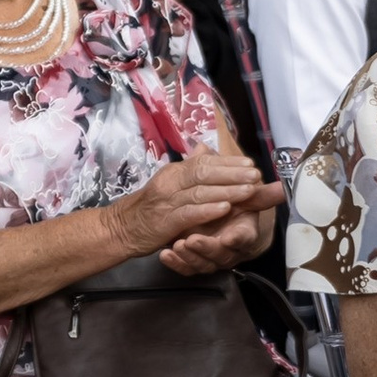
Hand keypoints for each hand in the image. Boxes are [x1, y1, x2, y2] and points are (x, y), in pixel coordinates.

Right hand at [118, 149, 277, 263]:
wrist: (121, 228)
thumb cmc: (150, 207)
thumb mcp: (169, 183)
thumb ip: (190, 167)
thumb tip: (205, 148)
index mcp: (174, 172)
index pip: (203, 162)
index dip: (228, 162)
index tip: (249, 163)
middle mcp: (170, 183)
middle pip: (203, 173)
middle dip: (232, 174)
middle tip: (255, 174)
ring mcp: (167, 202)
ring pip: (200, 192)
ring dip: (227, 191)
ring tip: (249, 190)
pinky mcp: (165, 222)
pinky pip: (188, 214)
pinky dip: (207, 211)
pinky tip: (224, 209)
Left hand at [159, 191, 281, 274]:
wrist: (211, 216)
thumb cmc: (228, 204)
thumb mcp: (241, 195)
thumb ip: (258, 192)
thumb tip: (281, 186)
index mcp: (243, 232)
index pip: (244, 238)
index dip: (237, 238)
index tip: (228, 236)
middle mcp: (229, 249)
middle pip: (221, 254)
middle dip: (207, 248)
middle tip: (192, 239)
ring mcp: (212, 258)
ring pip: (203, 264)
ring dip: (190, 257)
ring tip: (177, 245)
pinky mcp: (195, 263)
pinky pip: (186, 269)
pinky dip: (176, 263)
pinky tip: (166, 254)